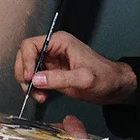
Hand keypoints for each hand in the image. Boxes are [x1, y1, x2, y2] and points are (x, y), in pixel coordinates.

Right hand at [14, 30, 136, 105]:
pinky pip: (35, 79)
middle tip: (30, 89)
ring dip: (29, 84)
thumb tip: (35, 79)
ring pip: (27, 69)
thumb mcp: (84, 79)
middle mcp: (52, 49)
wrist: (114, 87)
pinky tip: (42, 96)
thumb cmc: (105, 78)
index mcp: (59, 42)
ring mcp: (51, 61)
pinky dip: (34, 89)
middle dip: (24, 74)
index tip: (30, 78)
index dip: (26, 61)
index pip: (30, 45)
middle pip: (25, 57)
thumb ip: (59, 78)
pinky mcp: (51, 72)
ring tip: (39, 96)